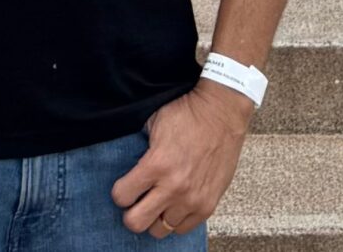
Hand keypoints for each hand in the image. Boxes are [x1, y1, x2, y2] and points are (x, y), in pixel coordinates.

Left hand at [111, 81, 252, 237]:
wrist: (222, 112)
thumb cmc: (187, 112)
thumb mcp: (153, 121)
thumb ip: (137, 146)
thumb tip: (124, 159)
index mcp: (156, 164)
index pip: (121, 196)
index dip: (120, 191)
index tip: (125, 186)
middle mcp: (173, 187)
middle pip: (136, 222)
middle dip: (131, 212)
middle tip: (136, 201)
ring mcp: (192, 200)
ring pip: (160, 229)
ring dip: (155, 216)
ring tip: (158, 202)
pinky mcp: (208, 205)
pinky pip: (183, 228)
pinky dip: (176, 219)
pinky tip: (175, 204)